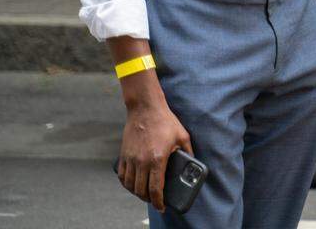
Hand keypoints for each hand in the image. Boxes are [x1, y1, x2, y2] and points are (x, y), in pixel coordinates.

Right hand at [116, 96, 192, 211]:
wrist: (145, 108)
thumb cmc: (165, 121)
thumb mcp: (182, 136)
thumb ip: (188, 152)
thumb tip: (193, 163)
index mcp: (158, 159)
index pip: (156, 188)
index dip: (159, 201)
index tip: (162, 207)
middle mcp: (142, 161)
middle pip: (141, 190)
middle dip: (149, 199)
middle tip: (155, 201)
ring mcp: (131, 158)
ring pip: (130, 185)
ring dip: (137, 193)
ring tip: (145, 194)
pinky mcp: (124, 155)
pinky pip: (122, 176)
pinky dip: (127, 184)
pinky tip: (133, 185)